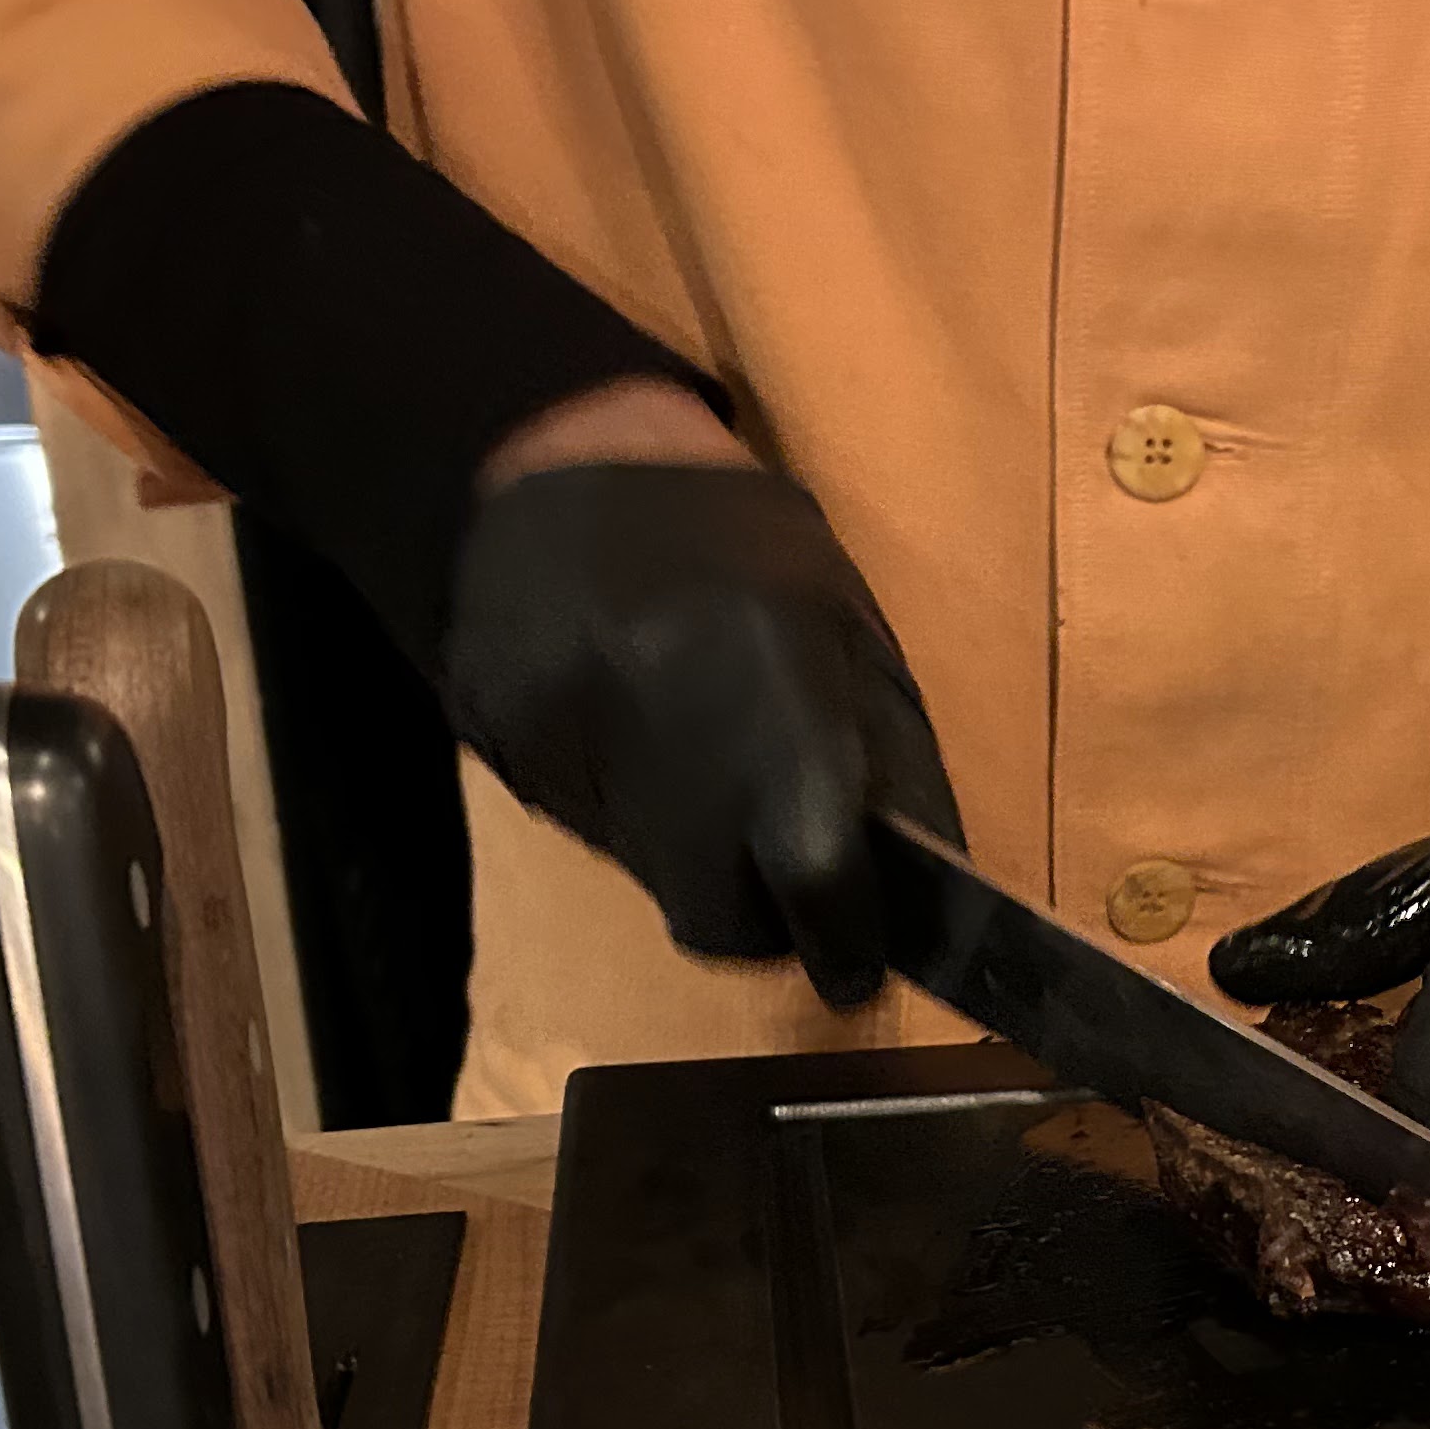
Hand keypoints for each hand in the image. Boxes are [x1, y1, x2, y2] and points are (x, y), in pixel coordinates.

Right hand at [442, 384, 955, 1006]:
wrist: (558, 460)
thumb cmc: (740, 542)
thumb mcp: (851, 627)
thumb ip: (893, 763)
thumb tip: (926, 893)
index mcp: (769, 681)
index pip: (811, 869)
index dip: (843, 941)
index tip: (857, 968)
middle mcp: (662, 727)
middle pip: (720, 912)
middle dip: (767, 918)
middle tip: (786, 867)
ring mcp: (567, 743)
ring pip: (655, 881)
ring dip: (698, 858)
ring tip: (702, 759)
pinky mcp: (503, 752)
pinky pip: (590, 836)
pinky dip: (630, 816)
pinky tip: (637, 735)